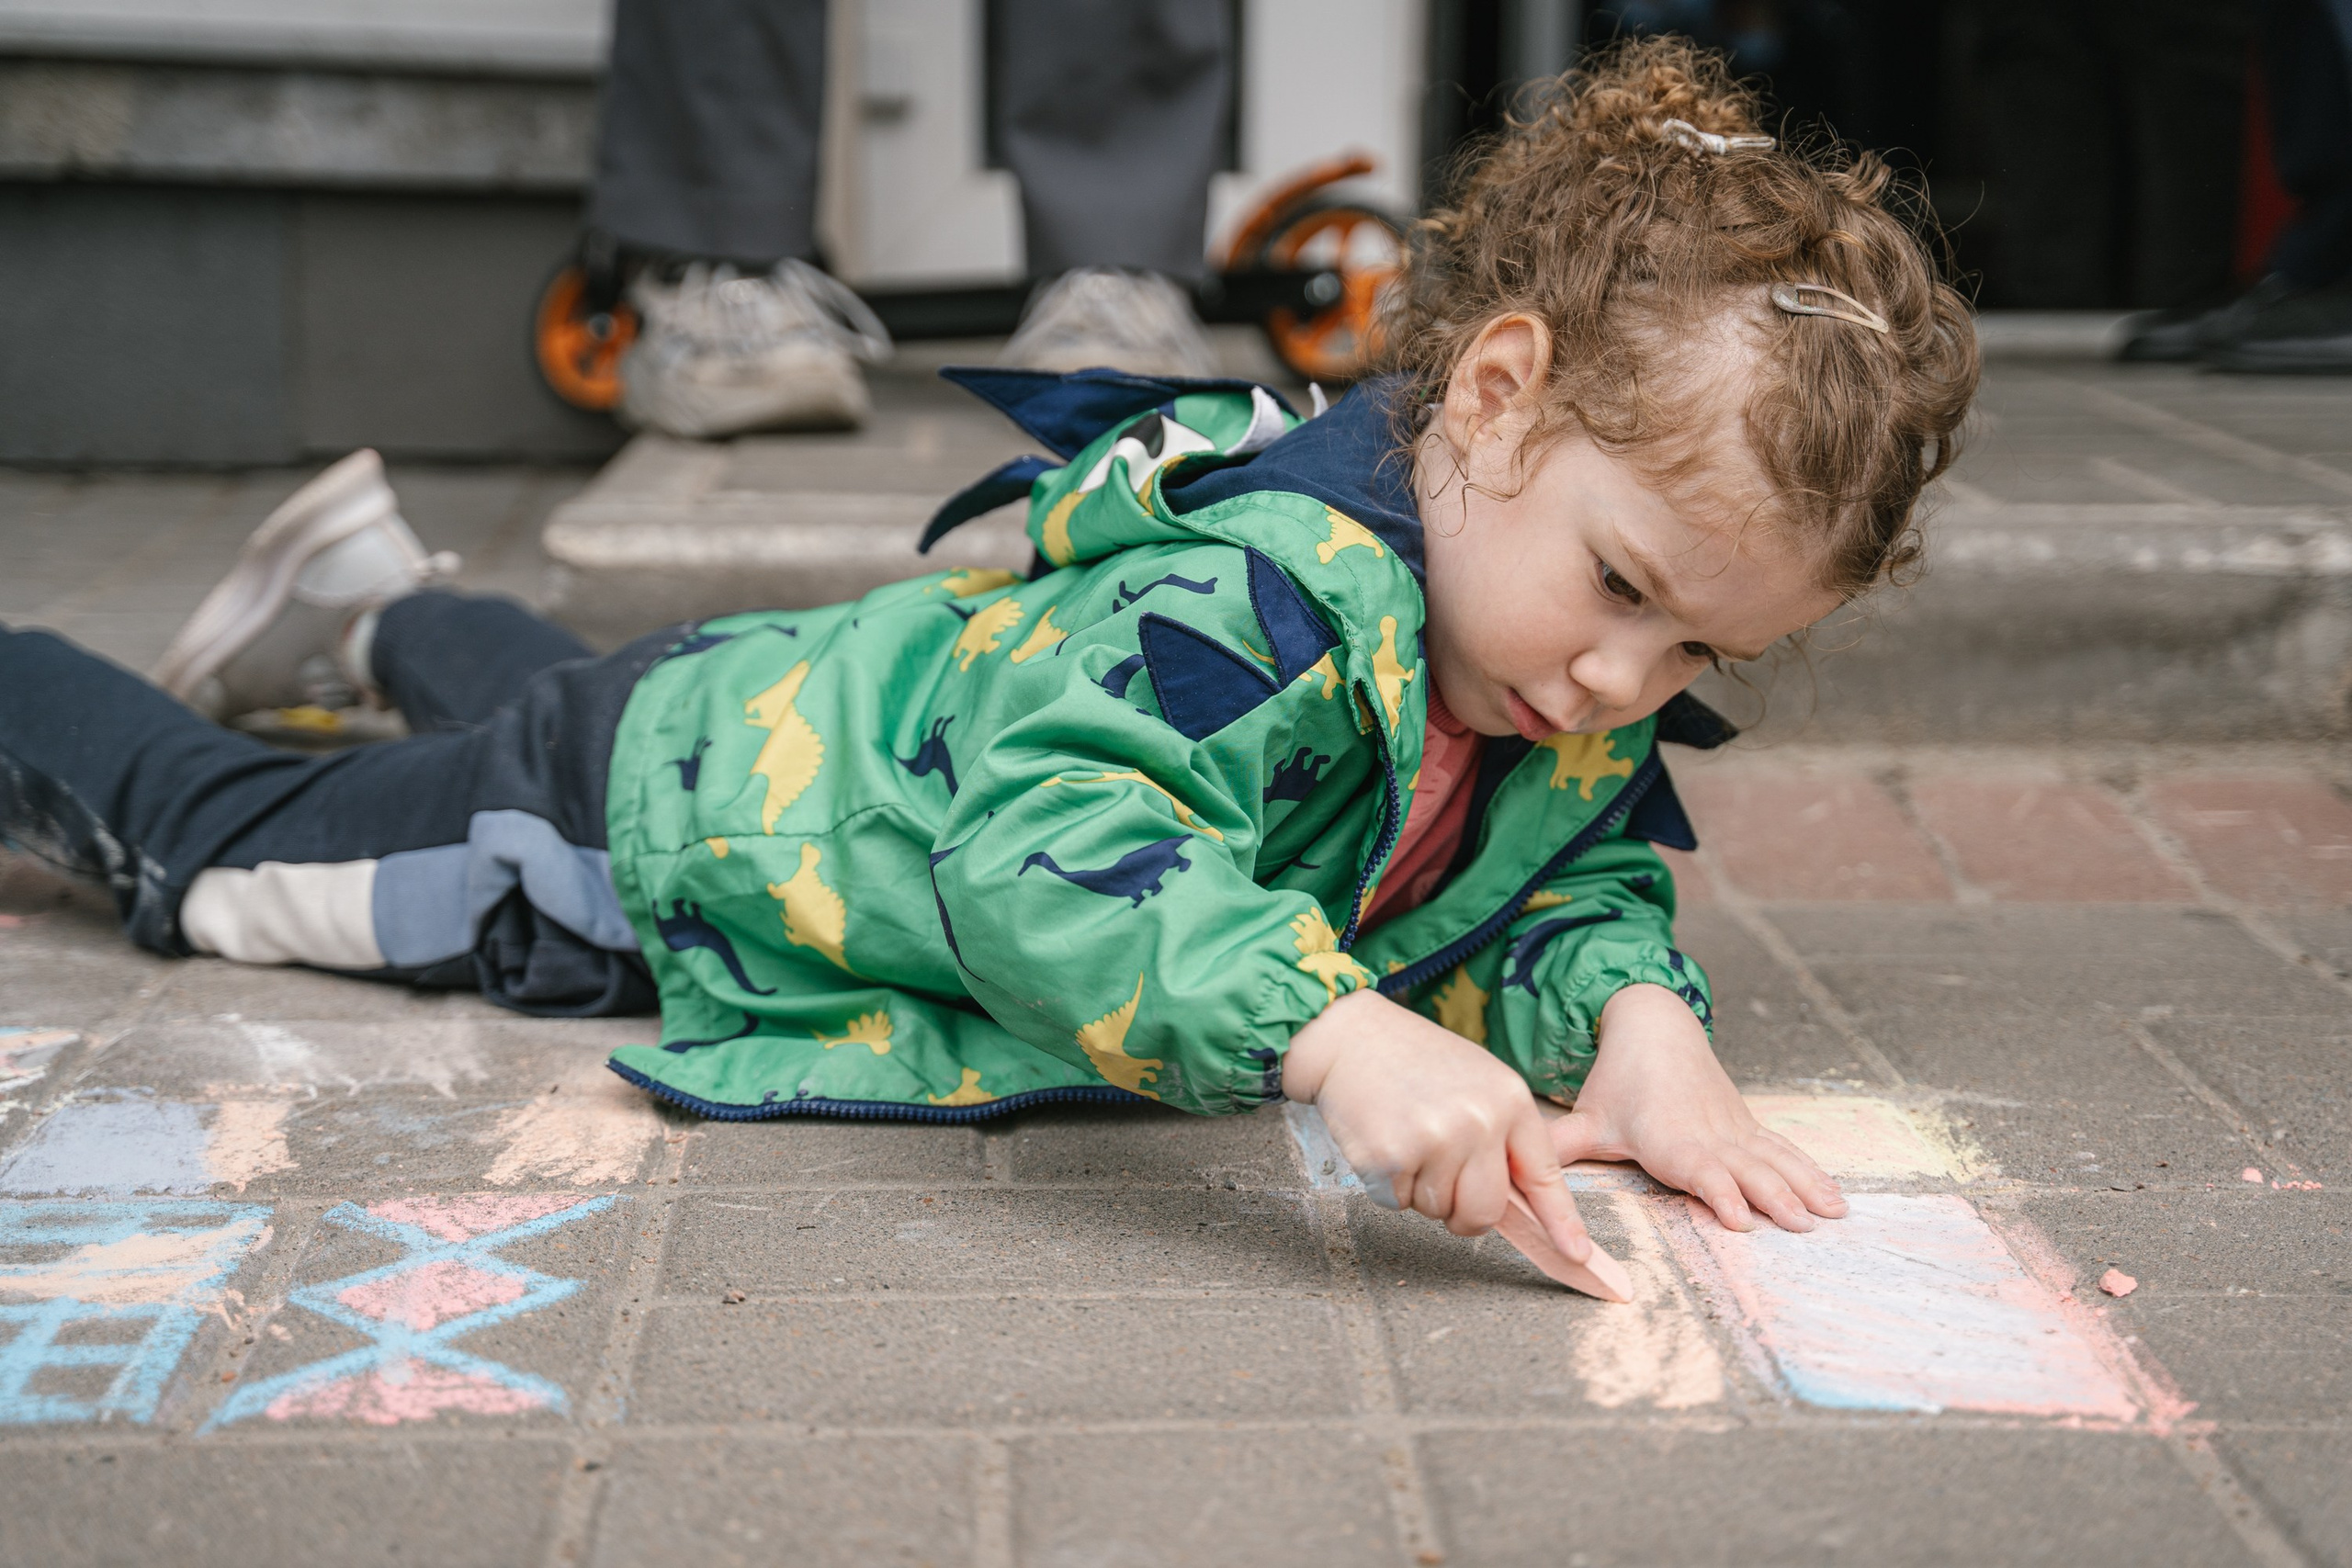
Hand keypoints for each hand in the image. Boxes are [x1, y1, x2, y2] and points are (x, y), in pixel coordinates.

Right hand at [1285, 989, 1591, 1261]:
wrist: (1349, 1035)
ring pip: (1436, 1210)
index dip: (1561, 1221)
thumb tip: (1513, 1202)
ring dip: (1418, 1190)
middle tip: (1438, 1176)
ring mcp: (1436, 1140)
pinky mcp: (1391, 1157)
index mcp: (1509, 1100)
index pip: (1542, 1174)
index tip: (1576, 1254)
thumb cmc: (1413, 1061)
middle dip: (1462, 1213)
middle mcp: (1479, 1122)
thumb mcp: (1476, 1083)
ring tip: (1405, 1138)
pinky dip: (1386, 1183)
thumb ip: (1500, 1136)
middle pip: (1485, 1212)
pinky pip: (1396, 1203)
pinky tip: (1381, 1140)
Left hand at [1549, 984, 1846, 1231]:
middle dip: (1773, 1197)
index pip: (1697, 1168)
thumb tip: (1521, 1181)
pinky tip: (1836, 1199)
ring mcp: (1732, 1131)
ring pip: (1772, 1160)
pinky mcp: (1747, 1128)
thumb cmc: (1617, 1082)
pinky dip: (1811, 1174)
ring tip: (1831, 1215)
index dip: (1718, 1191)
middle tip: (1800, 1226)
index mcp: (1667, 1137)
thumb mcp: (1586, 1117)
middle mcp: (1705, 1135)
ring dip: (1802, 1187)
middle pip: (1744, 1169)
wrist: (1654, 1028)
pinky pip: (1783, 1152)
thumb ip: (1561, 1150)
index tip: (1740, 1218)